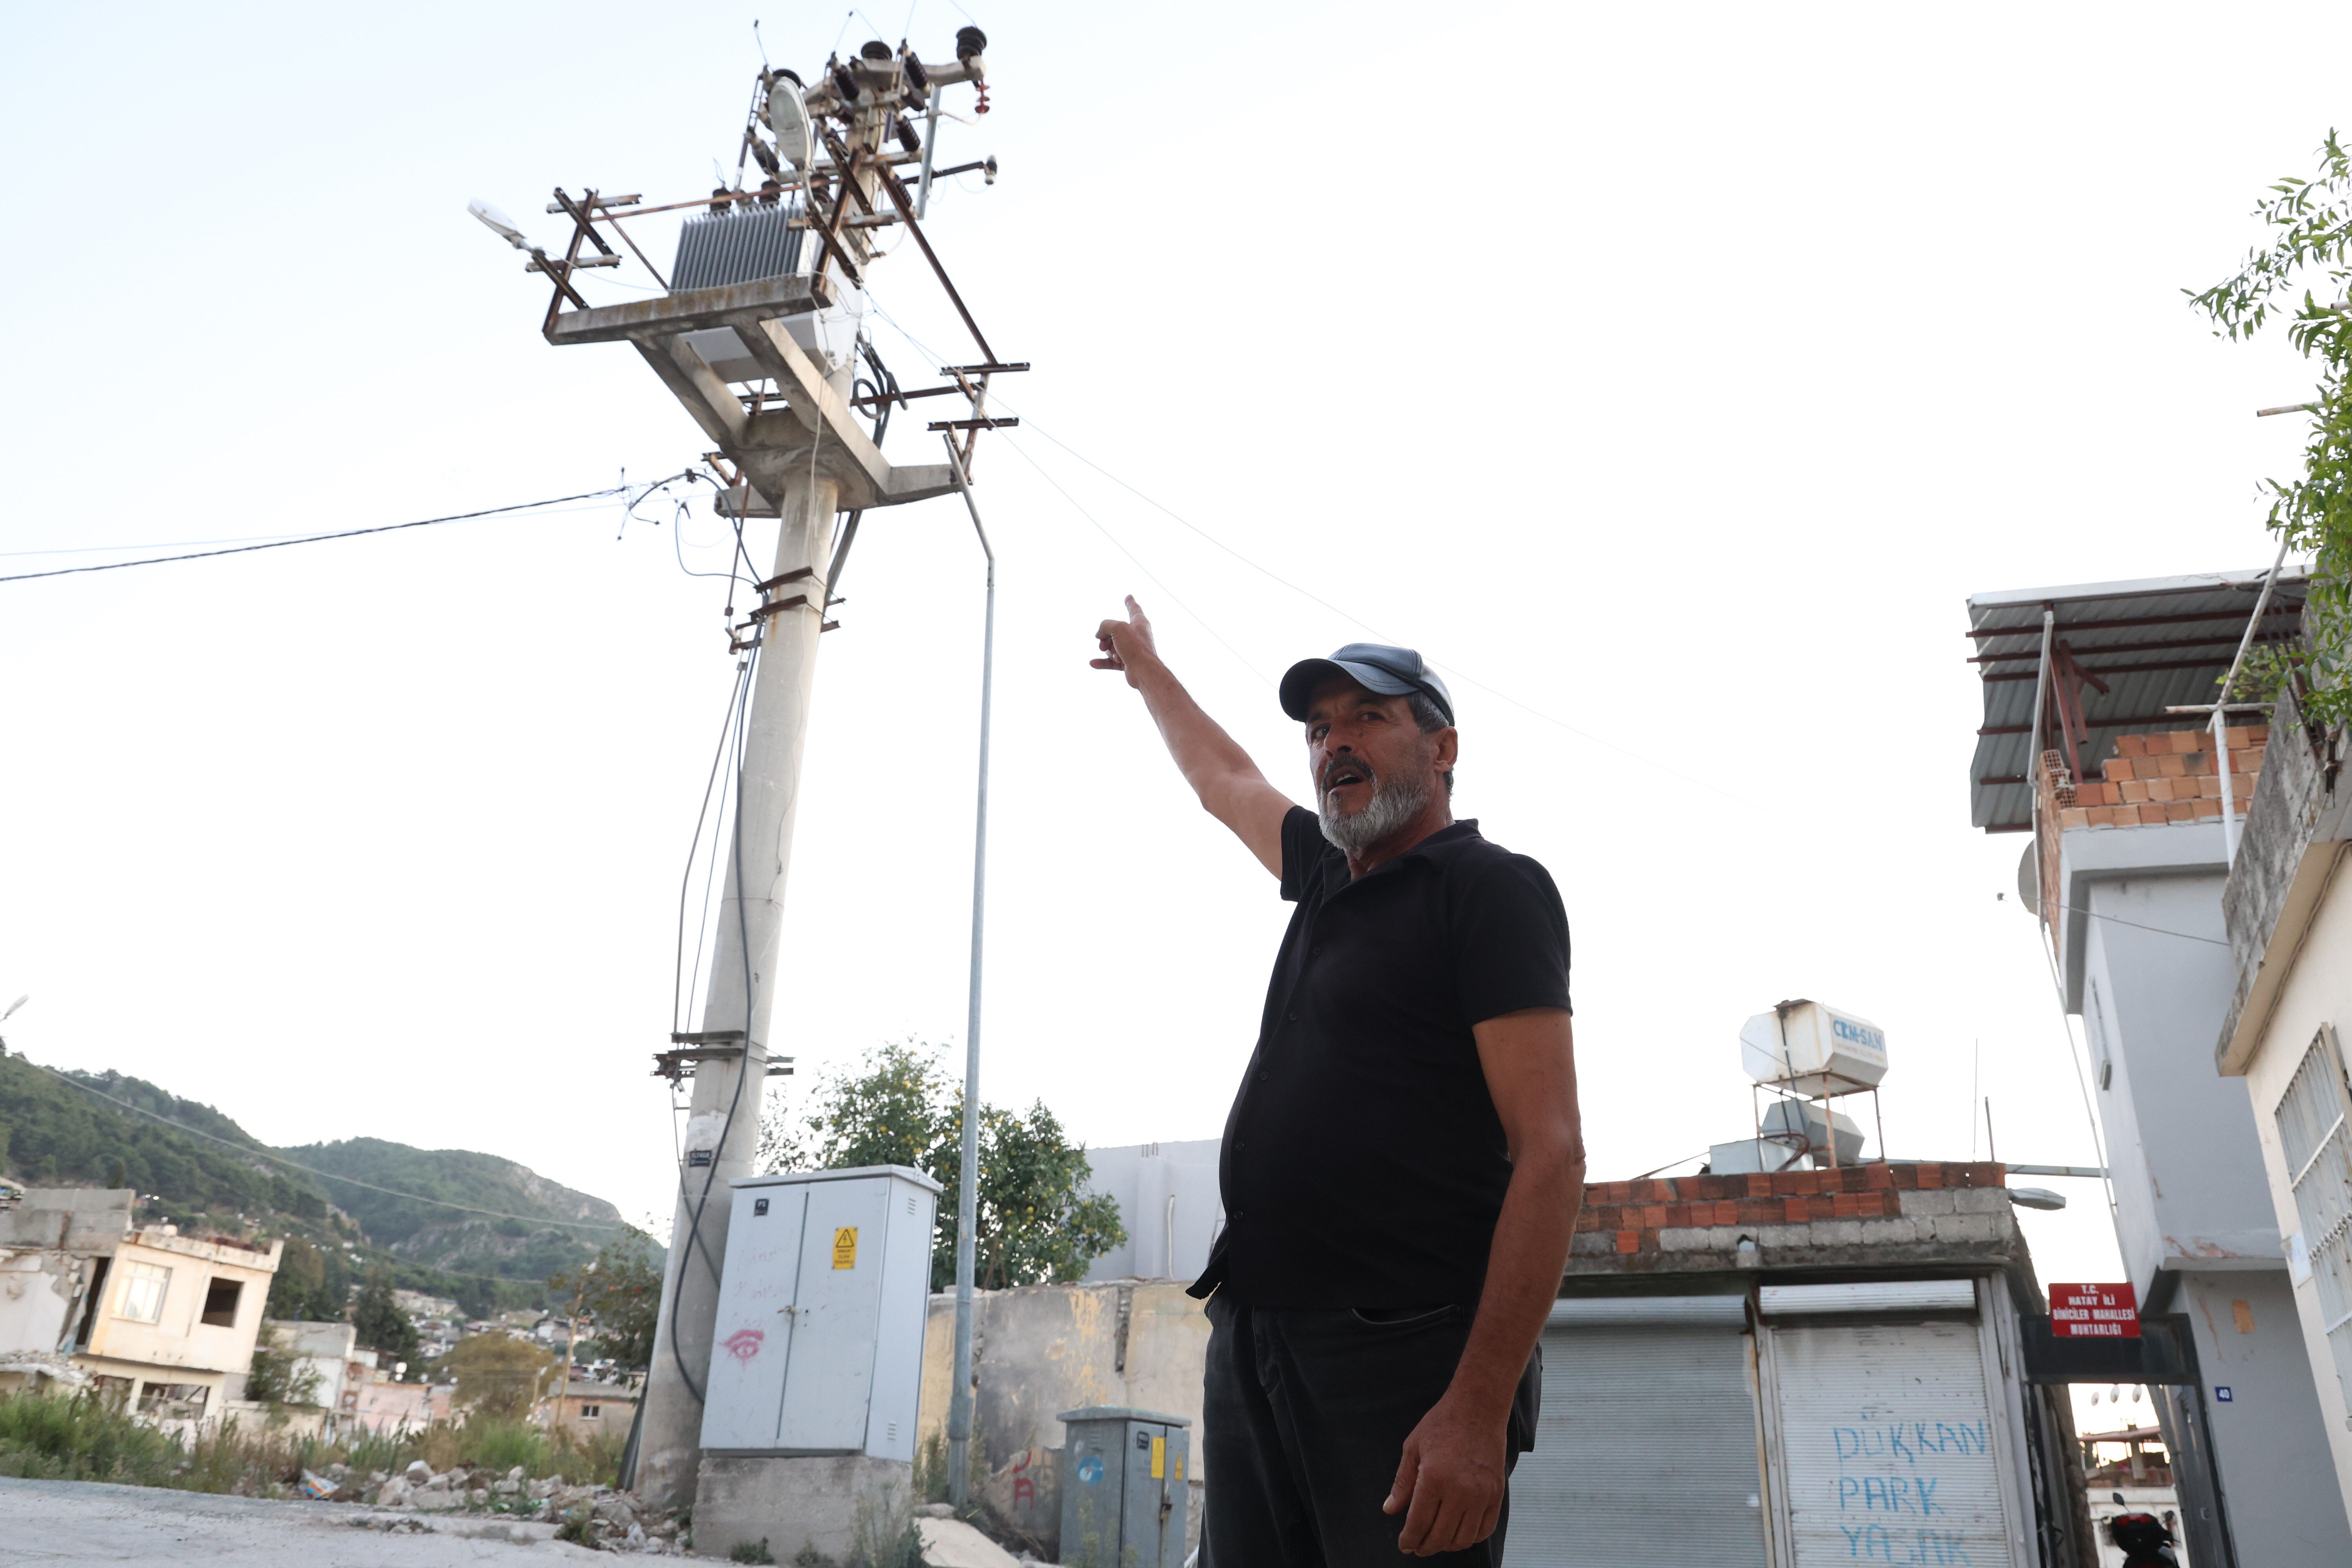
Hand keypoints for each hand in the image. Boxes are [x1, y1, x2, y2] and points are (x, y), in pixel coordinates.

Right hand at [1090, 595, 1158, 686]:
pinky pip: (1110, 661)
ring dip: (1108, 651)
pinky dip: (1102, 662)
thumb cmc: (1135, 647)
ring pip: (1111, 646)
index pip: (1134, 609)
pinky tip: (1092, 663)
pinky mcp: (1127, 663)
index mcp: (1139, 623)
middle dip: (1106, 637)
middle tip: (1105, 643)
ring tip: (1116, 655)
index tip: (1129, 597)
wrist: (1143, 671)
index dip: (1130, 603)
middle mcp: (1136, 635)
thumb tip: (1100, 636)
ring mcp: (1131, 650)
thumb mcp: (1118, 627)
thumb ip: (1105, 625)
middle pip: (1114, 631)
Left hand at [1383, 1387, 1507, 1556]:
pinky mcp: (1497, 1494)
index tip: (1405, 1544)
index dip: (1409, 1539)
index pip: (1419, 1523)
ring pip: (1463, 1538)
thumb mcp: (1413, 1448)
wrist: (1479, 1407)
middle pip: (1440, 1536)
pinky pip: (1484, 1529)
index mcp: (1433, 1479)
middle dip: (1425, 1546)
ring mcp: (1481, 1495)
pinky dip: (1470, 1537)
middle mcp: (1460, 1491)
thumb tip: (1390, 1509)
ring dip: (1447, 1545)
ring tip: (1436, 1540)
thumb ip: (1402, 1483)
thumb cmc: (1443, 1423)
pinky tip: (1459, 1533)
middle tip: (1417, 1546)